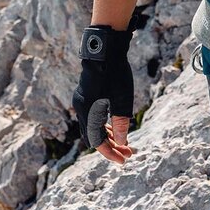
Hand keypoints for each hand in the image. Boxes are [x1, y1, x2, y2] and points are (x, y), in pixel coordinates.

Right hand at [73, 26, 135, 162]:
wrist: (105, 49)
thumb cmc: (115, 73)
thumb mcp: (123, 100)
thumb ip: (121, 123)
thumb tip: (122, 143)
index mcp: (88, 111)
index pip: (97, 141)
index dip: (110, 153)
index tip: (124, 160)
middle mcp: (81, 108)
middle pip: (93, 136)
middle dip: (110, 146)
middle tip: (127, 153)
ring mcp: (81, 101)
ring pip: (92, 127)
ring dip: (108, 136)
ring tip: (125, 143)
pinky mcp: (85, 96)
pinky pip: (92, 118)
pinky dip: (103, 125)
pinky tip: (116, 128)